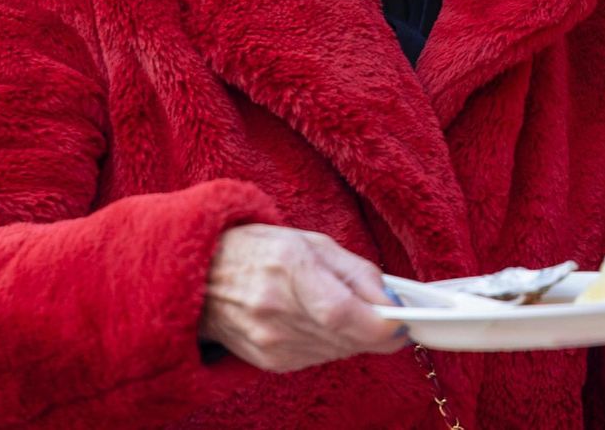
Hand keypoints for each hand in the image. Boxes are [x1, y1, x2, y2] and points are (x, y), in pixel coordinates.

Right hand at [200, 224, 407, 372]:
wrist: (202, 277)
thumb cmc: (260, 251)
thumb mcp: (312, 242)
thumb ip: (357, 272)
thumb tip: (391, 301)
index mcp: (287, 267)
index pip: (340, 311)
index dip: (378, 323)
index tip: (401, 321)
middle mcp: (275, 309)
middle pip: (344, 336)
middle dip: (377, 331)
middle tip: (391, 318)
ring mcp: (269, 341)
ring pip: (337, 351)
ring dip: (354, 337)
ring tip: (349, 313)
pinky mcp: (269, 362)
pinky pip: (318, 358)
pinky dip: (332, 344)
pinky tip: (322, 325)